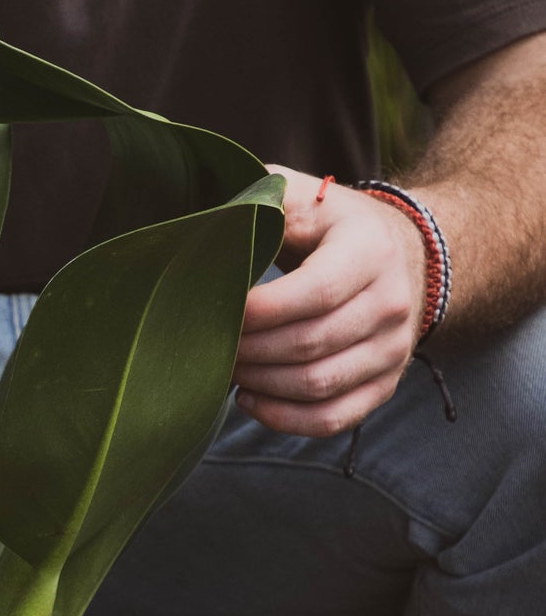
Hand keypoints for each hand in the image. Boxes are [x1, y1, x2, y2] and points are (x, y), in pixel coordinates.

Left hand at [234, 166, 427, 436]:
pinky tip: (250, 399)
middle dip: (249, 348)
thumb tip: (209, 223)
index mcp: (370, 251)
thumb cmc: (336, 226)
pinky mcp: (385, 384)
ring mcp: (394, 350)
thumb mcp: (305, 196)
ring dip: (260, 382)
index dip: (259, 309)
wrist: (405, 255)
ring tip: (227, 365)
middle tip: (210, 340)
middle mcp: (391, 303)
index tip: (217, 307)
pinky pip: (332, 418)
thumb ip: (262, 199)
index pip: (314, 292)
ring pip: (317, 385)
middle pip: (309, 343)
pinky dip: (284, 418)